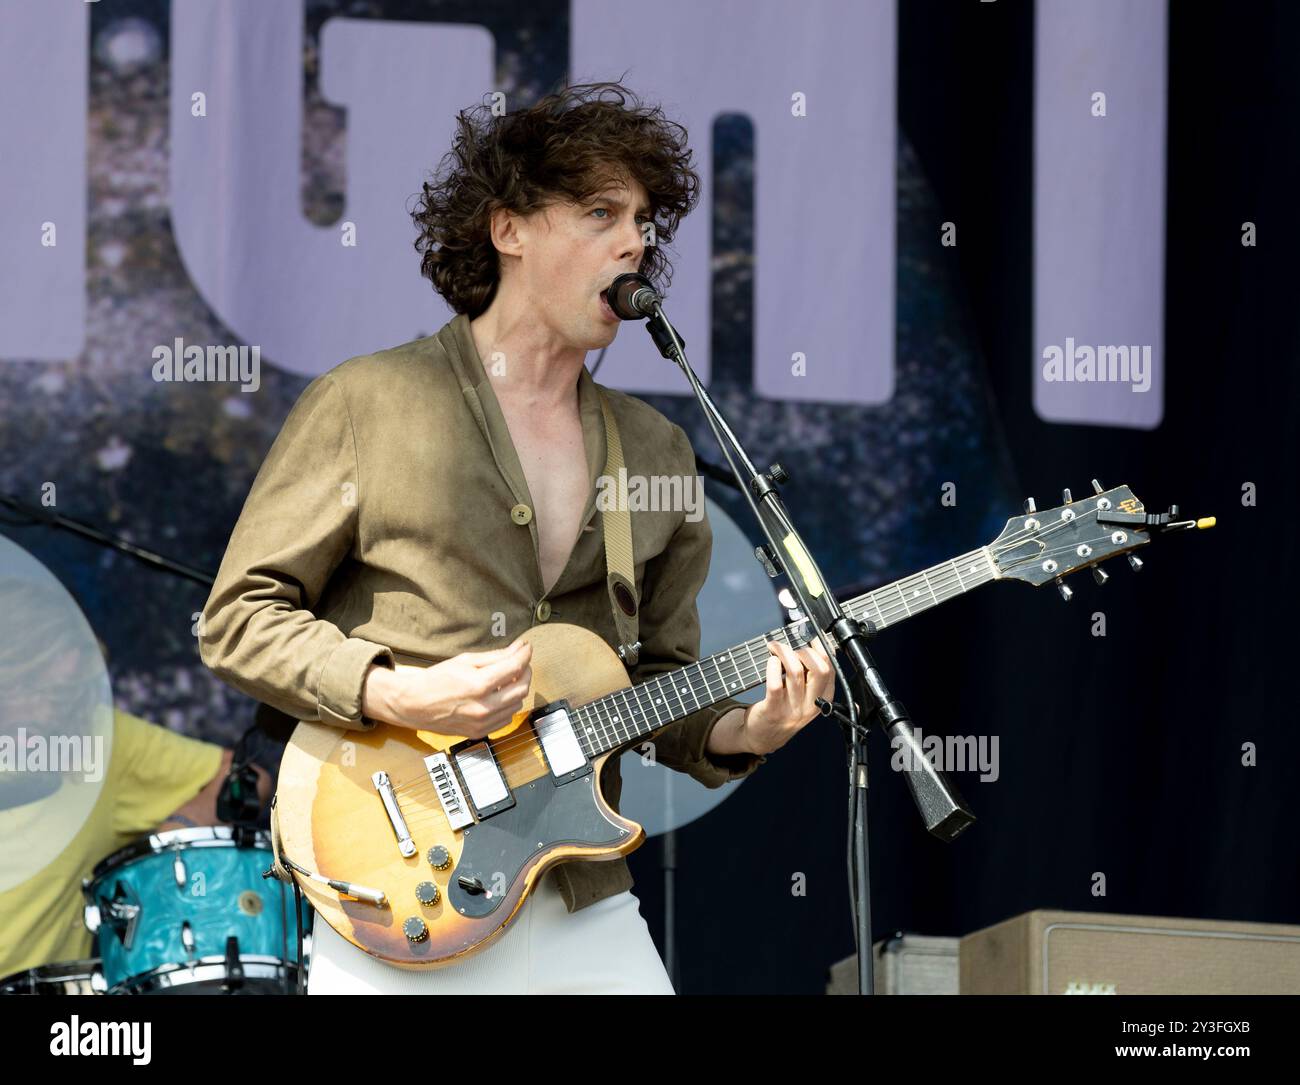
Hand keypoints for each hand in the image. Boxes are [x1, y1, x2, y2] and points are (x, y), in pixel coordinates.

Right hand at [368, 639, 532, 736]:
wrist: (413, 704)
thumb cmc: (435, 680)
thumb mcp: (465, 661)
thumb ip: (495, 657)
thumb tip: (518, 650)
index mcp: (478, 685)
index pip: (515, 667)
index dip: (525, 654)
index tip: (526, 647)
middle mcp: (483, 707)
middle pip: (522, 688)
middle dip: (526, 671)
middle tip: (521, 662)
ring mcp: (482, 723)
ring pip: (517, 704)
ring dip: (518, 688)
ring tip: (508, 678)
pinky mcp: (480, 732)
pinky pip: (507, 718)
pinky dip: (509, 705)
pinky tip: (499, 696)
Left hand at [742, 639, 834, 754]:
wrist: (764, 737)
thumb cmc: (785, 711)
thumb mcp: (807, 697)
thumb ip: (812, 676)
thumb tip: (819, 646)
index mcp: (823, 699)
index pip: (831, 670)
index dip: (822, 649)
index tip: (811, 638)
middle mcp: (811, 705)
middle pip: (820, 670)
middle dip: (806, 651)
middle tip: (792, 648)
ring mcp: (792, 708)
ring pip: (795, 671)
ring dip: (784, 652)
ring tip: (775, 648)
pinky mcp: (773, 710)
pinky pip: (775, 683)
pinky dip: (773, 666)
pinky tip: (771, 661)